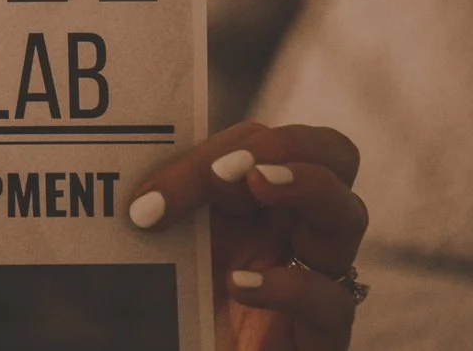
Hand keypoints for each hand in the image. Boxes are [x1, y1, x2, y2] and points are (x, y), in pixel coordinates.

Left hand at [129, 119, 367, 350]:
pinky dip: (289, 285)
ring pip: (349, 214)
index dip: (216, 147)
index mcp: (252, 203)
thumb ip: (158, 206)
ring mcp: (314, 281)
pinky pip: (333, 301)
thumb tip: (123, 169)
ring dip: (304, 184)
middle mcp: (291, 233)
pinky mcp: (319, 337)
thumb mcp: (157, 248)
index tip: (153, 188)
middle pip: (331, 155)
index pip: (259, 142)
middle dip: (282, 145)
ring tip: (256, 182)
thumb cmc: (166, 313)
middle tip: (226, 168)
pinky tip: (240, 284)